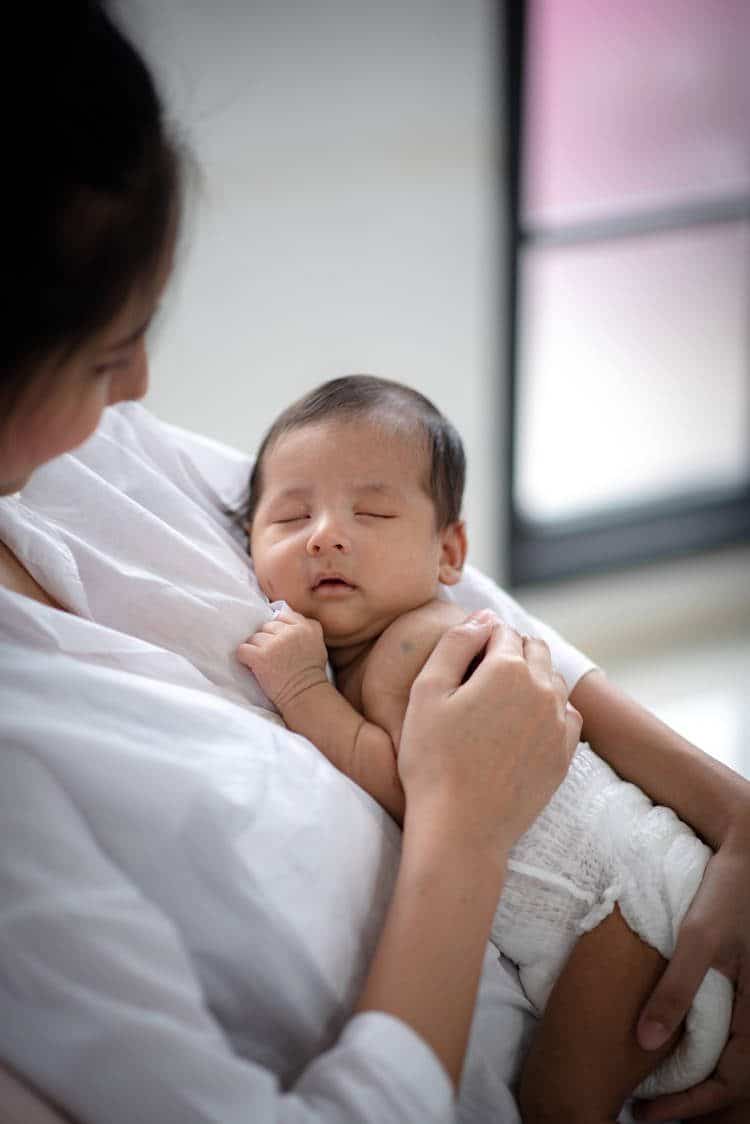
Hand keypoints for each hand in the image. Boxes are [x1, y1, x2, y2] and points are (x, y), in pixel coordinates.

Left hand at [237, 604, 328, 709]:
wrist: (304, 696)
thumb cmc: (310, 674)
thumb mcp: (317, 644)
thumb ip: (305, 627)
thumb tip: (282, 616)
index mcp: (307, 627)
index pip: (283, 615)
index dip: (278, 628)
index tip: (278, 640)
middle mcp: (291, 632)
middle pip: (266, 626)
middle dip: (267, 639)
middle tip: (272, 656)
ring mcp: (275, 644)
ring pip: (254, 638)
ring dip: (255, 649)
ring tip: (265, 663)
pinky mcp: (260, 657)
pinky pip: (242, 650)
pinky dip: (244, 658)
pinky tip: (253, 666)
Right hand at [397, 610, 581, 857]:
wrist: (461, 828)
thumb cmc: (433, 759)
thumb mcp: (427, 691)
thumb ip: (456, 643)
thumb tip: (482, 617)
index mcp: (509, 668)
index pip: (500, 631)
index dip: (479, 639)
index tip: (462, 661)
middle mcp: (544, 690)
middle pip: (534, 650)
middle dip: (510, 653)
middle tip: (478, 678)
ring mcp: (559, 725)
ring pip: (553, 681)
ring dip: (532, 679)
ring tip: (498, 703)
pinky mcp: (564, 755)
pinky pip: (566, 716)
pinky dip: (549, 710)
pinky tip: (524, 726)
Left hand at [633, 810, 749, 1120]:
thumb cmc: (728, 891)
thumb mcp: (698, 938)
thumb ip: (675, 990)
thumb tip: (646, 1041)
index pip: (730, 1082)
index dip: (690, 1104)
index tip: (648, 1113)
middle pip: (738, 1080)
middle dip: (697, 1103)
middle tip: (651, 1112)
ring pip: (739, 1058)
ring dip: (705, 1081)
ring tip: (663, 1090)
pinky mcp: (749, 983)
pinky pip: (736, 1033)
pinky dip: (711, 1052)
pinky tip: (682, 1047)